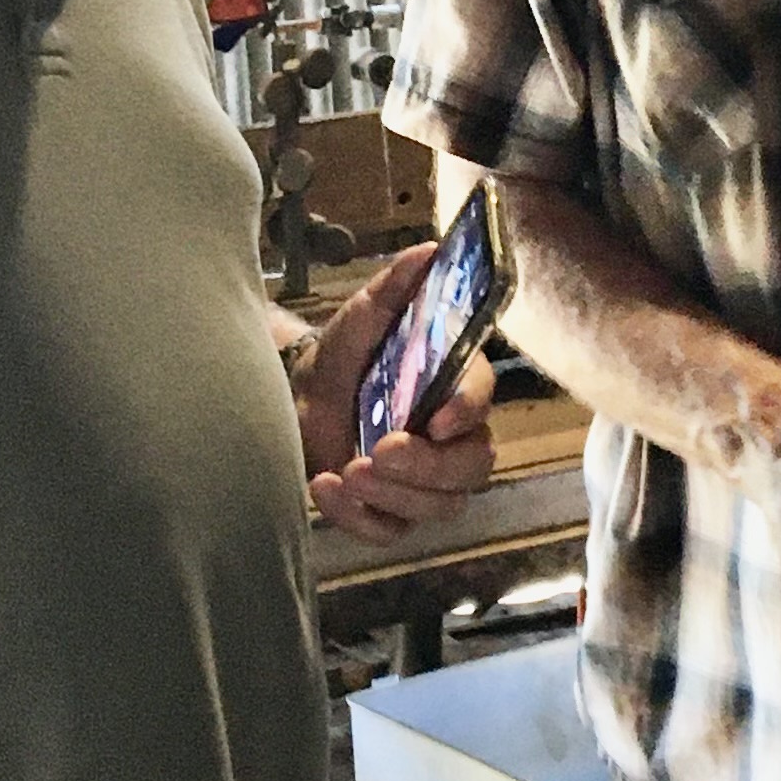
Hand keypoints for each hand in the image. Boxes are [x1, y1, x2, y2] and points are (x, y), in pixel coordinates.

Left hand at [298, 244, 499, 541]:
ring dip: (394, 495)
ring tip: (345, 471)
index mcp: (453, 387)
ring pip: (439, 507)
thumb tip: (430, 249)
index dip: (467, 412)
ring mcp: (427, 482)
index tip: (437, 419)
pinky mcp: (394, 513)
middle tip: (379, 451)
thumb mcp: (362, 318)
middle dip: (427, 466)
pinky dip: (359, 517)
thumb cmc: (342, 358)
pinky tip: (325, 488)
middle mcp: (452, 439)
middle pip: (471, 468)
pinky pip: (393, 531)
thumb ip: (396, 287)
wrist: (298, 401)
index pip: (482, 401)